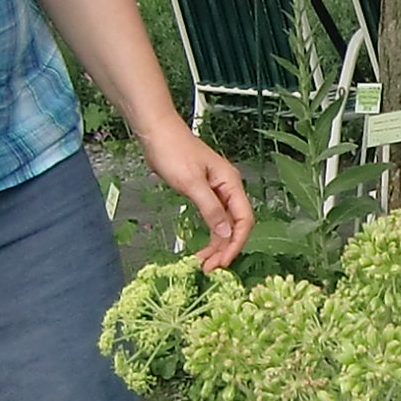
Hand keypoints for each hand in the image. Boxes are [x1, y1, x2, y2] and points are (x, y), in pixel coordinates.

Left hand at [140, 122, 252, 269]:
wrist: (156, 132)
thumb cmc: (173, 151)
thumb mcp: (191, 183)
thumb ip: (210, 209)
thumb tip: (227, 234)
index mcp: (230, 183)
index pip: (244, 219)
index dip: (236, 243)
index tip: (222, 262)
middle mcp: (228, 188)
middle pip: (235, 225)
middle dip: (225, 248)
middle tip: (210, 268)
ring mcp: (216, 191)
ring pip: (224, 224)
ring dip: (217, 244)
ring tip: (204, 263)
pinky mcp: (203, 192)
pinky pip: (213, 218)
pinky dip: (209, 233)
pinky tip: (202, 247)